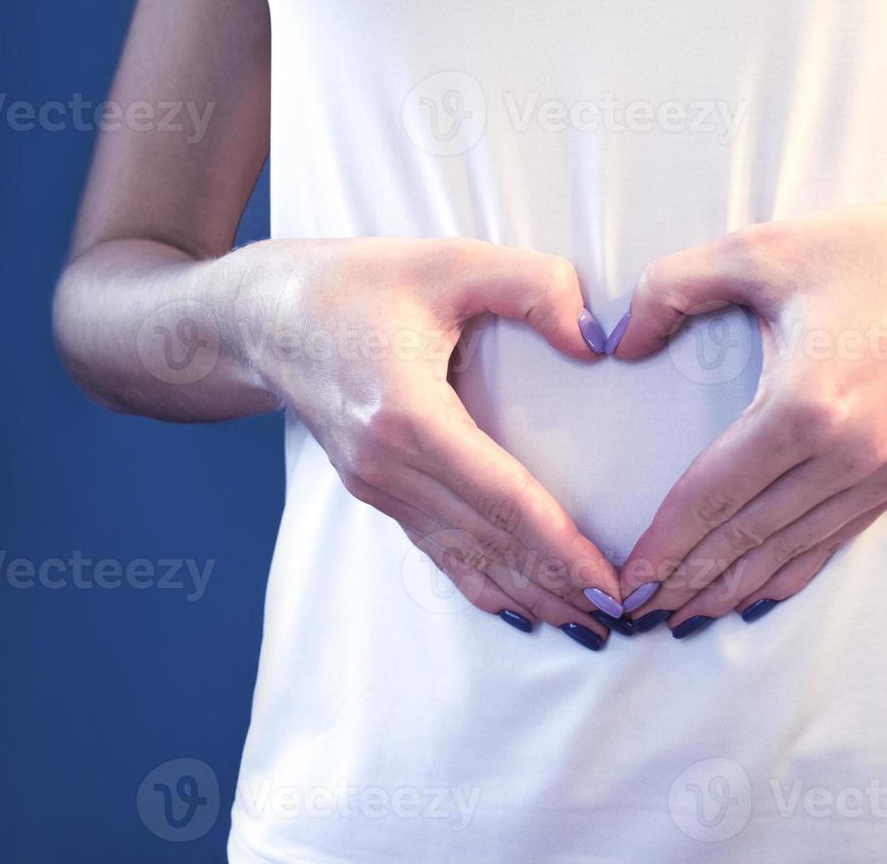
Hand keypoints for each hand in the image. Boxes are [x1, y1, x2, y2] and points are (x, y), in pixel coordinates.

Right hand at [236, 237, 624, 648]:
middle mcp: (387, 467)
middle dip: (558, 585)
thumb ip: (533, 287)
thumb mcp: (450, 260)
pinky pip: (436, 549)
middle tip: (623, 618)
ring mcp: (376, 486)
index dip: (562, 547)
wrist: (264, 315)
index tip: (612, 584)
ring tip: (586, 626)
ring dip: (527, 594)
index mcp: (407, 416)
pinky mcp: (374, 490)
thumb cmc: (354, 282)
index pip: (503, 498)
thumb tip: (597, 341)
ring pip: (464, 557)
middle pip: (489, 541)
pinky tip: (518, 608)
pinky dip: (482, 582)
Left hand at [612, 188, 886, 635]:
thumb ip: (672, 287)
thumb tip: (618, 344)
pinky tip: (752, 596)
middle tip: (634, 615)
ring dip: (730, 589)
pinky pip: (832, 541)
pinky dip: (787, 574)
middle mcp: (846, 455)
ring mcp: (881, 474)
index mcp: (803, 405)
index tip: (625, 581)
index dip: (665, 543)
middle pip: (746, 537)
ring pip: (788, 551)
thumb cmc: (874, 250)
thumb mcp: (760, 249)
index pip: (712, 495)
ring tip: (680, 618)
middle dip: (685, 581)